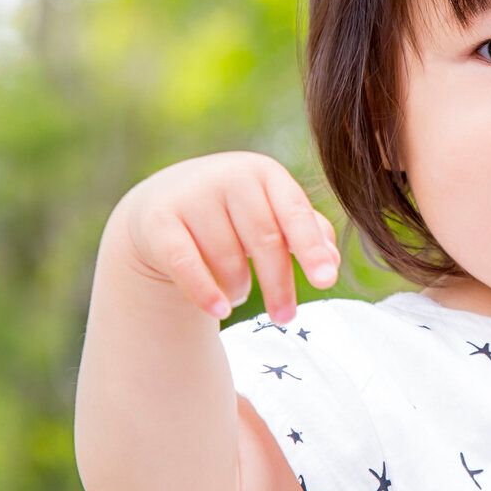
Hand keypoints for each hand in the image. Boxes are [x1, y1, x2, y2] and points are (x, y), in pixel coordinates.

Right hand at [117, 151, 340, 323]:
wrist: (162, 204)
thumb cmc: (233, 214)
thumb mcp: (272, 213)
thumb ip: (308, 233)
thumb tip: (332, 262)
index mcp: (263, 172)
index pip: (294, 212)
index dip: (311, 248)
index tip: (326, 282)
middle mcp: (227, 176)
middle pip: (265, 239)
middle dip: (279, 284)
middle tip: (286, 318)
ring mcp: (190, 196)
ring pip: (228, 257)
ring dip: (240, 286)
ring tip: (239, 291)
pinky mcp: (158, 222)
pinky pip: (187, 265)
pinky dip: (206, 292)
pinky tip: (221, 311)